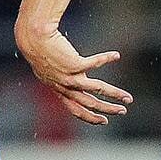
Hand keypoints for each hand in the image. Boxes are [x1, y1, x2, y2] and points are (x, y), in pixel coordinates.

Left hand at [16, 27, 132, 124]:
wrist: (33, 39)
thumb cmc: (39, 51)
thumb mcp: (47, 69)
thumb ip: (60, 76)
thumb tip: (72, 75)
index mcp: (58, 89)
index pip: (75, 109)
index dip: (89, 117)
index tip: (104, 121)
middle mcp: (64, 86)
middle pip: (89, 103)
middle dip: (107, 109)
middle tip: (122, 111)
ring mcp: (70, 77)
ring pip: (97, 90)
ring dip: (114, 95)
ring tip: (127, 97)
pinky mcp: (74, 64)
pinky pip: (95, 63)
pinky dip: (106, 58)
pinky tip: (116, 55)